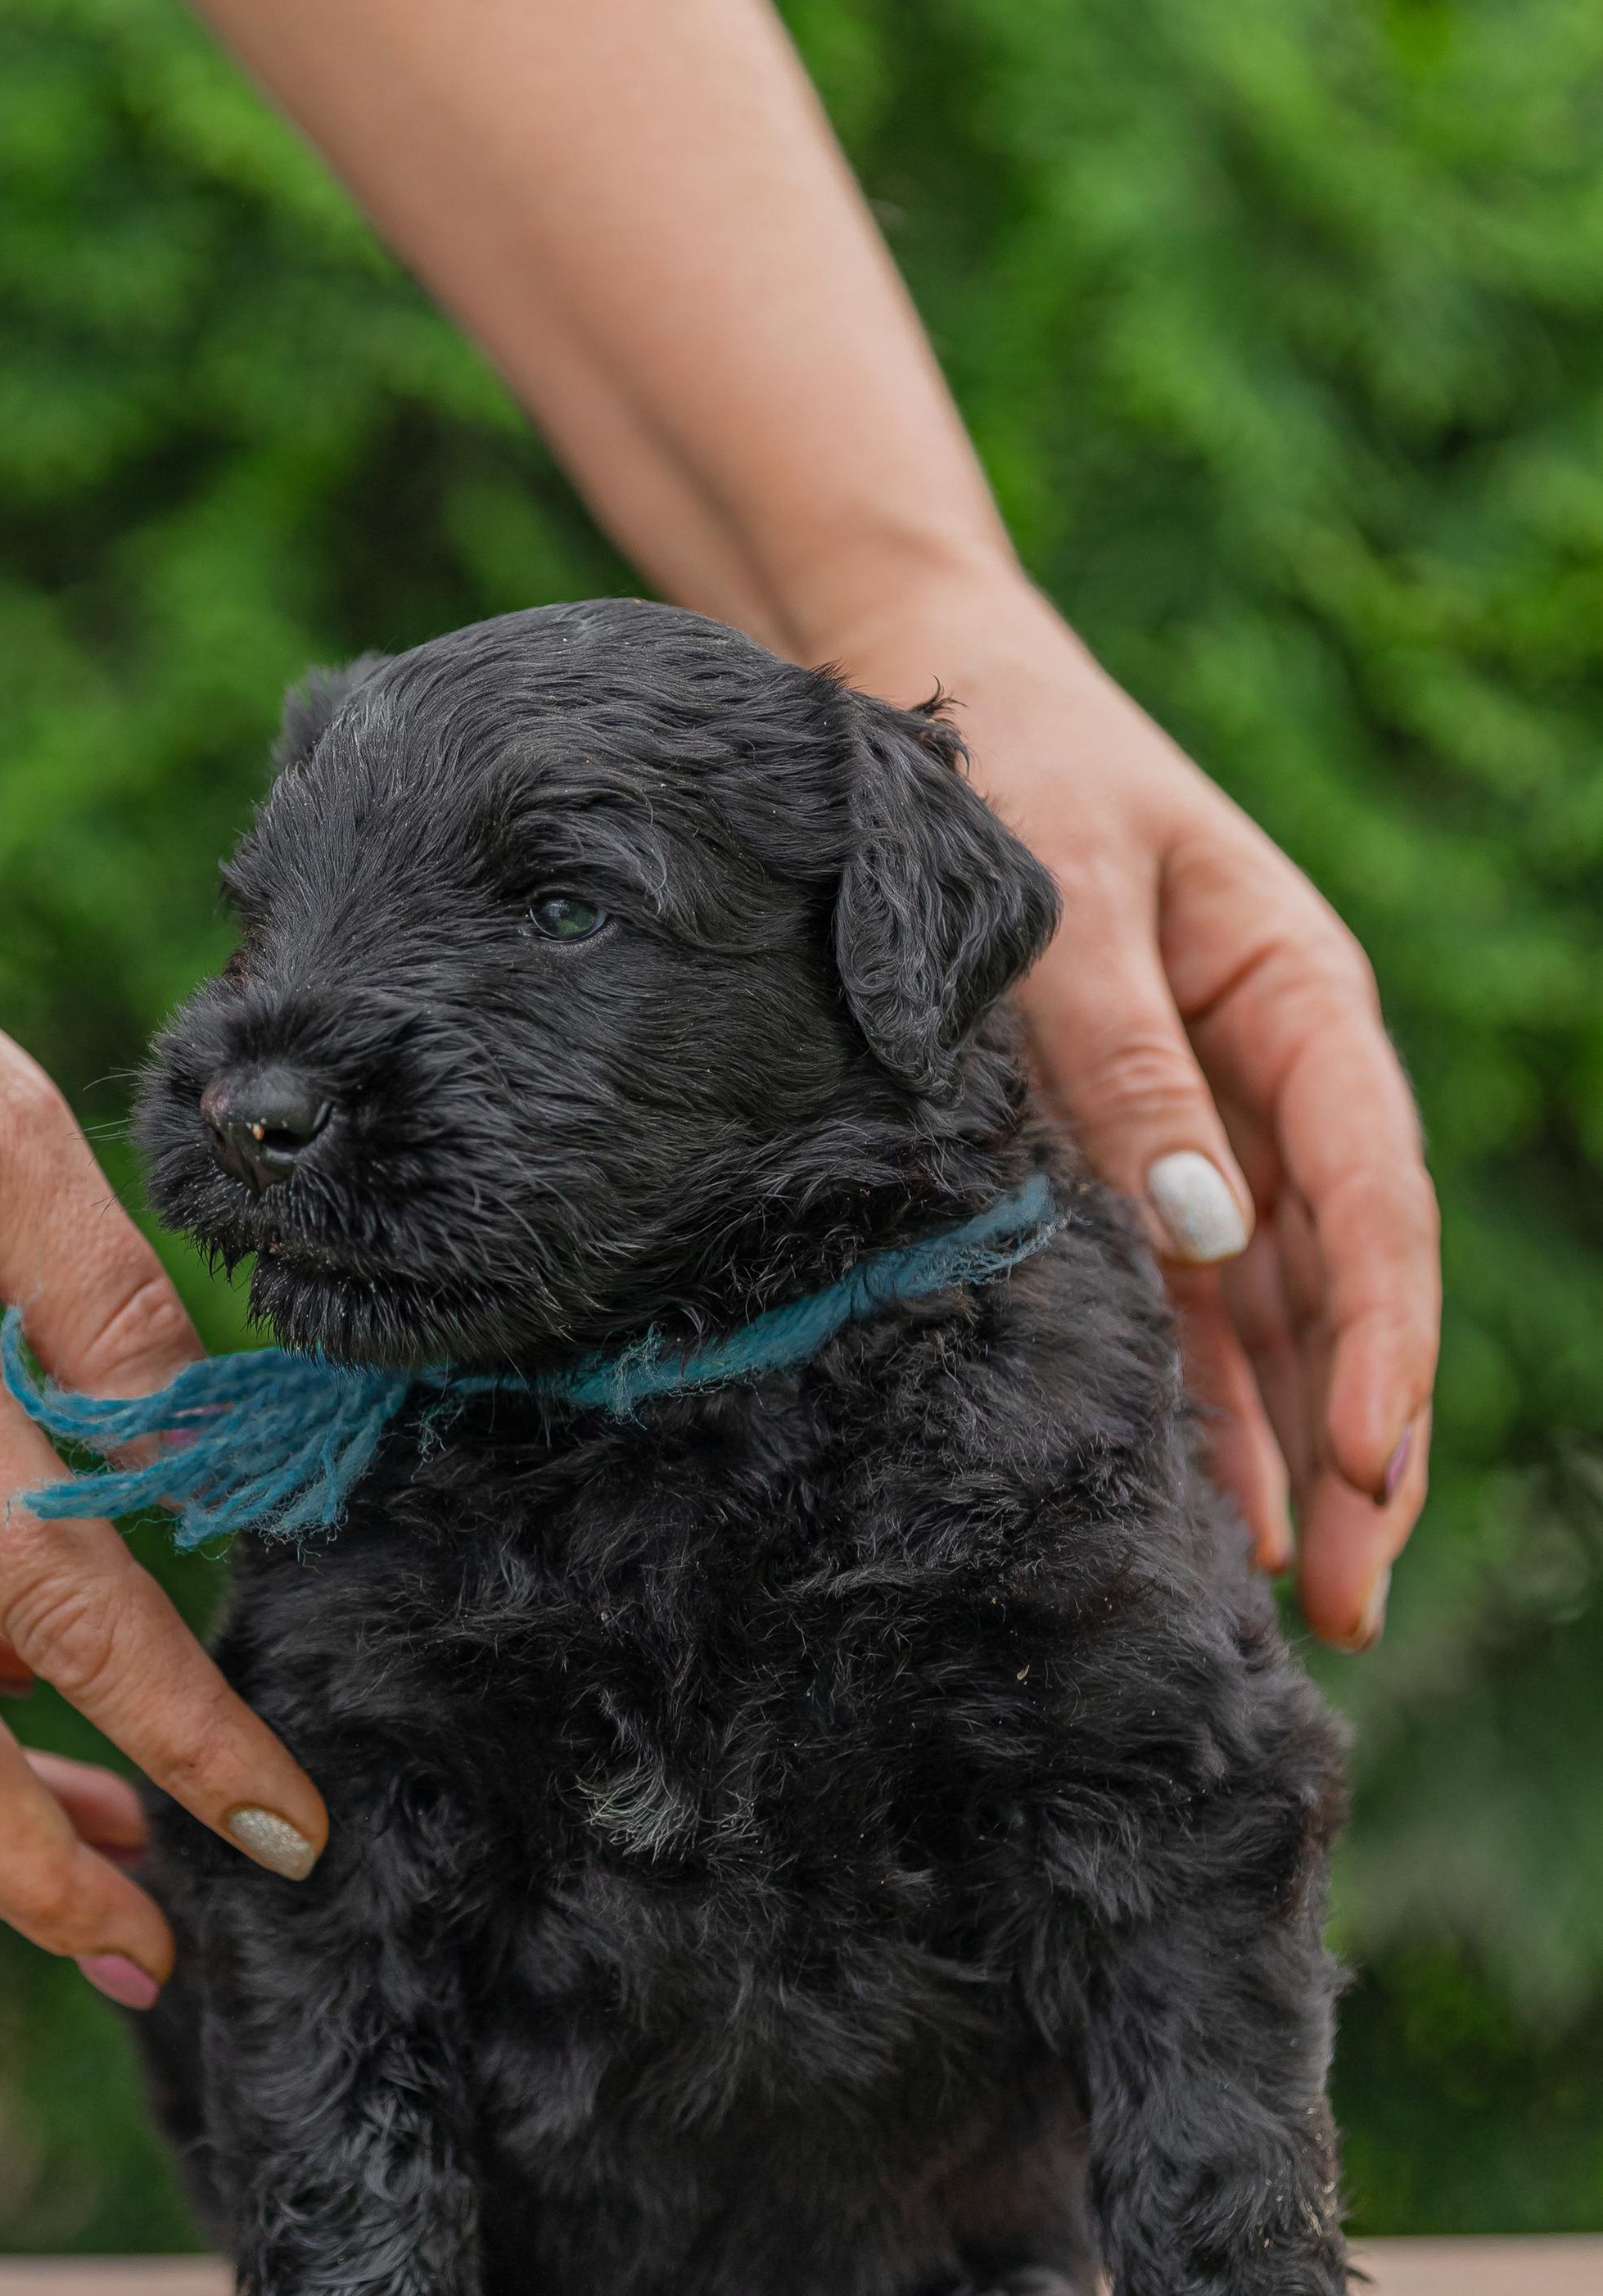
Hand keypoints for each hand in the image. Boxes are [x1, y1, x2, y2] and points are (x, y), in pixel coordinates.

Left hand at [832, 564, 1433, 1649]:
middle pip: (1344, 1285)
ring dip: (1290, 1450)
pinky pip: (1188, 1295)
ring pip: (1276, 1315)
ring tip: (1301, 1597)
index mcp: (1299, 998)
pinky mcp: (1130, 1153)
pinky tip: (1214, 1501)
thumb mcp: (1073, 911)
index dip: (1382, 1340)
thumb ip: (1130, 1065)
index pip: (1372, 1197)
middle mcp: (1274, 1077)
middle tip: (1353, 1601)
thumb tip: (1201, 1228)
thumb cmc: (1012, 772)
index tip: (1370, 1462)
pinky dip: (1206, 1396)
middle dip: (1358, 1446)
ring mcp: (1210, 1124)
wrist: (911, 694)